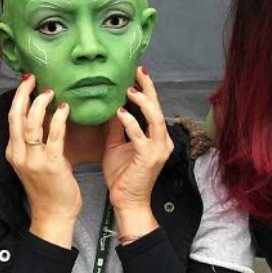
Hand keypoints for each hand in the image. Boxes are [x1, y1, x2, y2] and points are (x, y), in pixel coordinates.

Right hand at [5, 74, 80, 247]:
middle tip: (34, 79)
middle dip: (24, 94)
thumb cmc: (48, 189)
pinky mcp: (52, 165)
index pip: (12, 118)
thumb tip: (45, 115)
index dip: (19, 98)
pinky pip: (54, 136)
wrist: (53, 216)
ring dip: (41, 103)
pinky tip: (65, 108)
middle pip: (17, 116)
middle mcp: (20, 155)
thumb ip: (36, 142)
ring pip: (32, 123)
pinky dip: (59, 119)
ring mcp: (34, 160)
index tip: (27, 82)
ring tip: (51, 91)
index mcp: (14, 153)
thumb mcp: (35, 163)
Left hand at [102, 67, 172, 236]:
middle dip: (148, 87)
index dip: (146, 89)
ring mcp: (158, 149)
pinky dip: (130, 122)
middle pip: (157, 107)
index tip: (136, 73)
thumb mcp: (116, 146)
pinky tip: (120, 112)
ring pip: (154, 118)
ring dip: (142, 101)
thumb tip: (110, 107)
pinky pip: (140, 136)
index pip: (152, 108)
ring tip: (130, 89)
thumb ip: (117, 127)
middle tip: (137, 71)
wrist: (127, 201)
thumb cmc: (123, 176)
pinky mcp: (149, 157)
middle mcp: (161, 140)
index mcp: (155, 137)